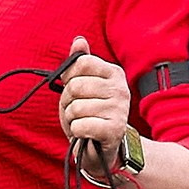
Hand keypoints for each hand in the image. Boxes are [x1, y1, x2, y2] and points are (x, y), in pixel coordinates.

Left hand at [58, 35, 132, 164]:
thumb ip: (80, 63)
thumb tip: (79, 40)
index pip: (81, 63)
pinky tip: (86, 133)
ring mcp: (120, 110)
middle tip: (78, 111)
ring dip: (72, 119)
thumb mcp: (83, 85)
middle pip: (75, 86)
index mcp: (114, 73)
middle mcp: (121, 89)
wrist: (105, 148)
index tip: (76, 89)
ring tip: (83, 123)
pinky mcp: (114, 130)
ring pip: (76, 108)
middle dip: (68, 101)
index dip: (70, 77)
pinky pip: (80, 125)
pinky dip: (76, 132)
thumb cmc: (91, 114)